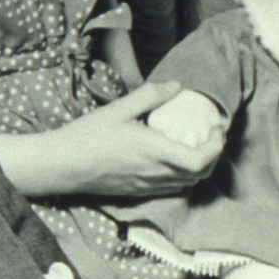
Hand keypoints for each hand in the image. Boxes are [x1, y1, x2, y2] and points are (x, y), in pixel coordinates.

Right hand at [2, 80, 225, 203]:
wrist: (62, 165)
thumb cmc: (88, 135)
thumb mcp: (118, 109)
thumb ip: (149, 96)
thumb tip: (176, 86)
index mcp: (154, 152)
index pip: (200, 160)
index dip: (216, 146)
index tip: (216, 128)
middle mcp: (156, 173)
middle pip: (201, 174)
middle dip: (213, 155)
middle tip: (211, 134)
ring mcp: (148, 186)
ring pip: (188, 183)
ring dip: (200, 166)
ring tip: (196, 144)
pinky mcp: (140, 192)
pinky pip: (173, 188)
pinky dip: (183, 175)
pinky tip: (174, 159)